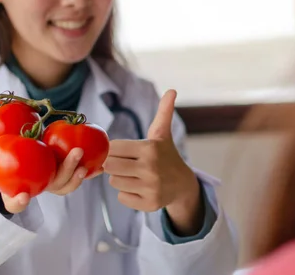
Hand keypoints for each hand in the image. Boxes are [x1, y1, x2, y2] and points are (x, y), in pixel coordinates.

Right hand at [0, 137, 101, 213]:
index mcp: (12, 192)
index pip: (16, 203)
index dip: (19, 203)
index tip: (23, 197)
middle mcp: (35, 189)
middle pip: (54, 189)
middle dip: (66, 178)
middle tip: (75, 163)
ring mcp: (49, 181)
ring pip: (67, 182)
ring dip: (79, 171)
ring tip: (84, 154)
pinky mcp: (59, 171)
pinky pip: (75, 171)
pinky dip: (88, 166)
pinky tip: (97, 157)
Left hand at [103, 90, 203, 235]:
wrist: (183, 184)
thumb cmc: (166, 155)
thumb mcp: (163, 133)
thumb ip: (164, 111)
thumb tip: (172, 90)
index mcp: (150, 149)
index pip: (114, 147)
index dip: (115, 149)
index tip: (124, 151)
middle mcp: (150, 169)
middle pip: (110, 165)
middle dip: (114, 164)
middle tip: (126, 163)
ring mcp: (150, 188)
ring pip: (114, 182)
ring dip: (120, 178)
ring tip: (133, 175)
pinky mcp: (149, 204)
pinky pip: (122, 197)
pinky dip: (127, 194)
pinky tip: (139, 188)